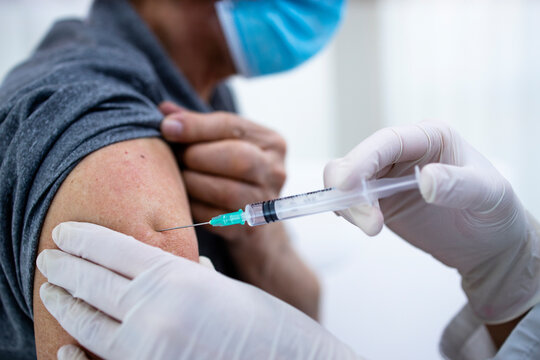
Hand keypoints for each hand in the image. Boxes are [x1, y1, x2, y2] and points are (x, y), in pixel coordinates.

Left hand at [37, 222, 357, 359]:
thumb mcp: (221, 289)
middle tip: (49, 257)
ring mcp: (146, 349)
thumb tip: (155, 272)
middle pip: (92, 281)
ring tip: (53, 289)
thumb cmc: (266, 325)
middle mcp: (154, 312)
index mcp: (176, 277)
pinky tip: (65, 342)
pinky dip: (76, 351)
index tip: (65, 231)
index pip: (113, 248)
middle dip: (64, 267)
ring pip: (87, 322)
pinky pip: (99, 359)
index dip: (83, 238)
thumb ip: (183, 279)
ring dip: (65, 303)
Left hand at [160, 102, 286, 242]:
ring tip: (176, 178)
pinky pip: (215, 218)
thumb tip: (164, 111)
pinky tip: (183, 199)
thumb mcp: (222, 140)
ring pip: (226, 191)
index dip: (196, 126)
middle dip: (197, 156)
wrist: (251, 215)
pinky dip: (193, 207)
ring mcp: (265, 202)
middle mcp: (275, 171)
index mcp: (272, 142)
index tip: (166, 127)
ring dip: (192, 183)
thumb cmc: (231, 168)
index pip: (232, 126)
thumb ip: (196, 124)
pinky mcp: (250, 229)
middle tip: (175, 158)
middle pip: (238, 158)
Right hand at [324, 121, 539, 323]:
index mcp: (430, 138)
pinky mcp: (378, 200)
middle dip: (351, 188)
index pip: (388, 141)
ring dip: (350, 205)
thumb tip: (426, 180)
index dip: (362, 158)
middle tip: (368, 220)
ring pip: (346, 181)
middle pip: (357, 159)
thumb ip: (460, 185)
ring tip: (374, 229)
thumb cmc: (495, 211)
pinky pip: (349, 201)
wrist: (489, 244)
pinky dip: (349, 213)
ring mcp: (387, 177)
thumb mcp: (489, 195)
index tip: (346, 183)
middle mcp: (403, 153)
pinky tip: (367, 226)